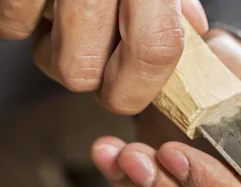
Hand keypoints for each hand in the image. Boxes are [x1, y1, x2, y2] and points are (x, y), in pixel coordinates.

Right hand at [0, 0, 206, 113]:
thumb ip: (175, 3)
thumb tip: (192, 31)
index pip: (153, 50)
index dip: (140, 86)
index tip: (133, 93)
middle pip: (89, 73)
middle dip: (95, 80)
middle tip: (102, 58)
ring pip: (55, 60)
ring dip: (61, 55)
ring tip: (74, 27)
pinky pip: (12, 25)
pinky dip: (22, 24)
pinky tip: (43, 9)